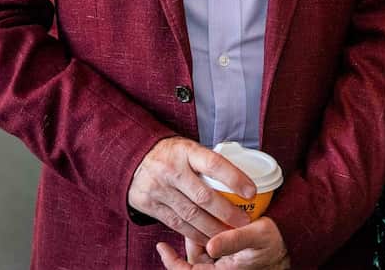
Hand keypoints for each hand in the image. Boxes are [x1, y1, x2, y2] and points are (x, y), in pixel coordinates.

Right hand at [128, 137, 253, 243]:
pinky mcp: (150, 206)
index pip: (214, 164)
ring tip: (230, 234)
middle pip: (203, 196)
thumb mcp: (189, 148)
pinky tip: (208, 238)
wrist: (133, 158)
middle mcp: (172, 170)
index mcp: (186, 152)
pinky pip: (176, 224)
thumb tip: (240, 177)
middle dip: (226, 212)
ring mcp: (159, 189)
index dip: (235, 179)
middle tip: (244, 221)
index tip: (251, 192)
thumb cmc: (171, 154)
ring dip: (213, 228)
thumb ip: (208, 162)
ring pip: (190, 215)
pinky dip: (195, 234)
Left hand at [155, 218, 289, 269]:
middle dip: (187, 242)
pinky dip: (207, 236)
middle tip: (189, 220)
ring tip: (201, 217)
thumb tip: (210, 246)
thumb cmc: (275, 242)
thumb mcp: (256, 238)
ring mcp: (225, 263)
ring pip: (200, 253)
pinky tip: (210, 221)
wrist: (291, 242)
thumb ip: (233, 241)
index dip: (172, 262)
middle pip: (192, 261)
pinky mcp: (229, 256)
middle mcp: (221, 269)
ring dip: (198, 237)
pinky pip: (211, 248)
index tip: (162, 246)